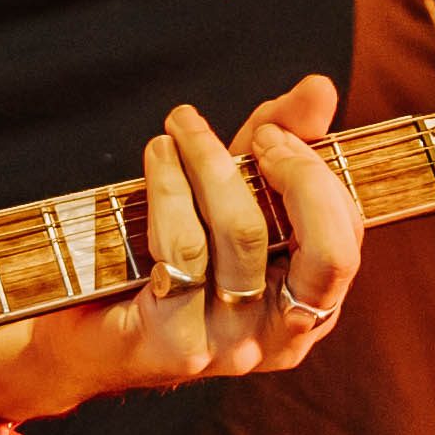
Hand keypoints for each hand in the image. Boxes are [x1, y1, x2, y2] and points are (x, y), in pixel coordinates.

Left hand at [0, 80, 364, 419]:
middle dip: (299, 174)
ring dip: (213, 162)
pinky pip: (185, 248)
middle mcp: (283, 336)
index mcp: (312, 307)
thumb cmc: (173, 257)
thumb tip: (320, 87)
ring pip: (244, 235)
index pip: (346, 236)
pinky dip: (171, 186)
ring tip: (181, 127)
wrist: (88, 335)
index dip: (317, 174)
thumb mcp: (234, 196)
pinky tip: (158, 155)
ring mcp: (233, 346)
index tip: (274, 135)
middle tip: (258, 137)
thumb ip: (282, 144)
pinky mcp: (178, 343)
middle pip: (325, 251)